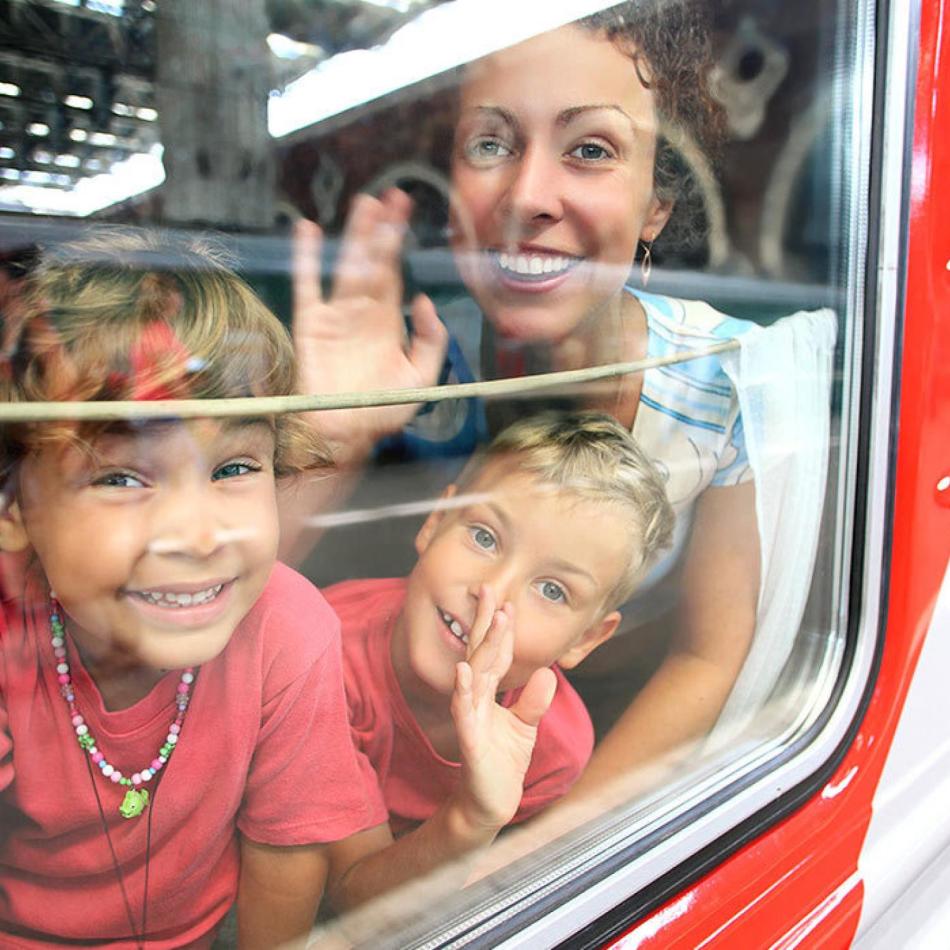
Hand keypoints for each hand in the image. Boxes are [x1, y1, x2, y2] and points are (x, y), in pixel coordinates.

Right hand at [292, 189, 447, 461]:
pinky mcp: (311, 324)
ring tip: (365, 203)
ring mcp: (336, 315)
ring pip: (347, 266)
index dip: (399, 243)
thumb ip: (429, 340)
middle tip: (391, 196)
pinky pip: (308, 284)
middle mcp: (363, 313)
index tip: (405, 211)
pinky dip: (306, 258)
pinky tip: (308, 230)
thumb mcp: (420, 379)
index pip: (395, 273)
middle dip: (382, 230)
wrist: (342, 434)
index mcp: (388, 323)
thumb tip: (423, 299)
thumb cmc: (381, 410)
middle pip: (374, 262)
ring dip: (355, 236)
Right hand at [450, 586, 557, 832]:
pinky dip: (463, 690)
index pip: (494, 654)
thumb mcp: (525, 727)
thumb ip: (535, 700)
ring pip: (476, 674)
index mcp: (489, 694)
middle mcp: (476, 699)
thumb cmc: (503, 762)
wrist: (491, 802)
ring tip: (491, 619)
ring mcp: (470, 717)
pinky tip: (464, 670)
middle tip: (489, 589)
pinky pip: (465, 711)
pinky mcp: (470, 739)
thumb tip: (547, 672)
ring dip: (483, 646)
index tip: (505, 599)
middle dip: (485, 622)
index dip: (501, 629)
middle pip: (480, 653)